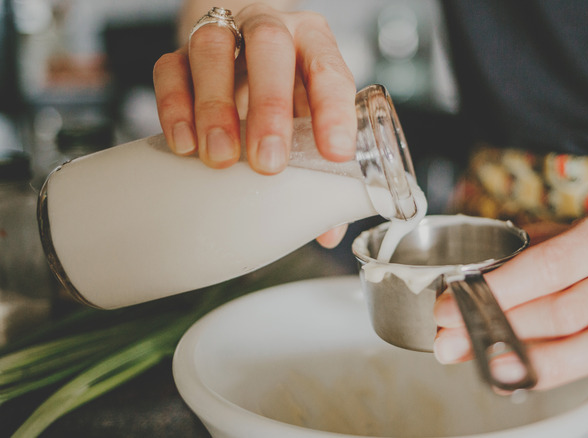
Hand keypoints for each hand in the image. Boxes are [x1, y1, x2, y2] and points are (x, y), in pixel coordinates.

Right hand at [153, 3, 356, 173]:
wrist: (241, 54)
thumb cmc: (288, 92)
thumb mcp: (313, 118)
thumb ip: (324, 169)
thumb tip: (328, 229)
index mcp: (314, 43)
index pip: (329, 69)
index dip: (334, 111)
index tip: (335, 154)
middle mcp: (270, 29)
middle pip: (269, 45)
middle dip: (269, 105)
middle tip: (268, 162)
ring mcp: (223, 37)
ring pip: (213, 49)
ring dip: (216, 107)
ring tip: (221, 158)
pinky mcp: (179, 54)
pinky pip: (170, 70)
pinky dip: (175, 108)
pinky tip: (186, 146)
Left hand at [433, 207, 587, 419]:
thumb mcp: (570, 238)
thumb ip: (521, 259)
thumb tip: (463, 289)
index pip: (546, 265)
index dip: (495, 290)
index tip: (451, 307)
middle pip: (566, 309)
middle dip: (502, 330)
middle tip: (455, 344)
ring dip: (546, 362)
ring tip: (499, 372)